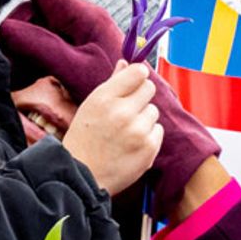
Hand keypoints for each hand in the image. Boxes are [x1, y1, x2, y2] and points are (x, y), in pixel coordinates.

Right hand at [64, 61, 162, 194]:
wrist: (82, 175)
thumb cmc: (84, 139)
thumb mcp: (90, 106)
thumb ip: (112, 83)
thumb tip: (126, 63)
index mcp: (104, 98)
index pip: (138, 72)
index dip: (137, 76)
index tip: (134, 83)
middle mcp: (122, 112)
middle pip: (149, 88)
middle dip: (140, 97)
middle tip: (127, 110)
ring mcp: (137, 131)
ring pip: (153, 111)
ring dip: (144, 118)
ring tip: (126, 132)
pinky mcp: (149, 148)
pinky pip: (158, 130)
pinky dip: (148, 136)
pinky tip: (132, 144)